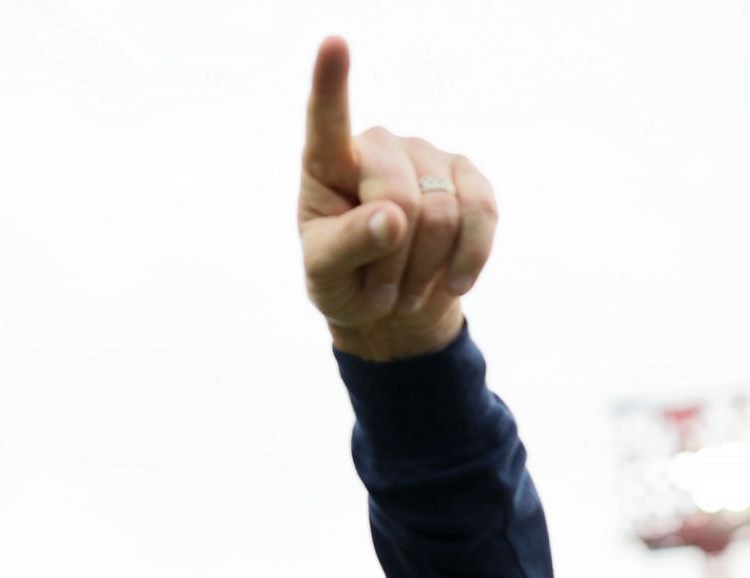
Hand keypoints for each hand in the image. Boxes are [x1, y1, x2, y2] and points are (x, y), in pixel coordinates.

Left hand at [298, 37, 497, 360]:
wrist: (392, 306)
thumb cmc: (344, 282)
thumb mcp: (325, 276)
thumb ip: (345, 246)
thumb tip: (391, 216)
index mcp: (329, 165)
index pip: (327, 121)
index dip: (330, 83)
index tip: (332, 42)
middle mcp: (381, 147)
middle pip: (398, 198)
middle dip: (391, 261)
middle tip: (379, 293)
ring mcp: (429, 155)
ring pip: (442, 215)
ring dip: (424, 269)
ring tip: (403, 290)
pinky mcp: (470, 177)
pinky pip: (482, 215)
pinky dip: (468, 260)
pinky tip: (453, 283)